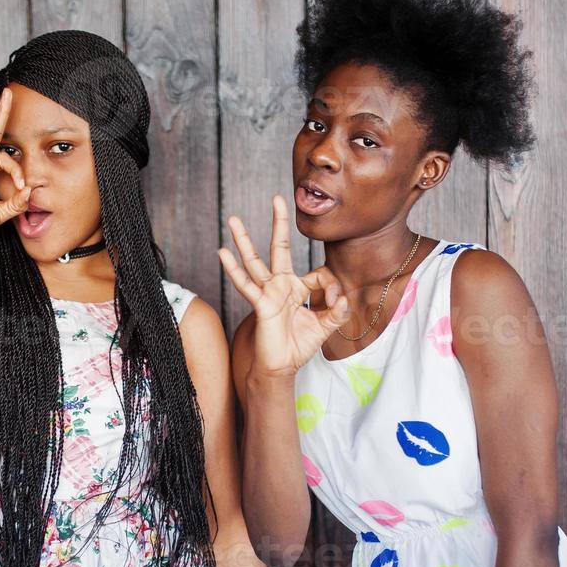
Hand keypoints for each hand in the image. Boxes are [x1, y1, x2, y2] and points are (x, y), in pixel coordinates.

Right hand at [218, 194, 351, 378]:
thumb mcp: (324, 328)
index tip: (337, 301)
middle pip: (279, 247)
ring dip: (243, 239)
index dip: (332, 287)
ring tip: (233, 219)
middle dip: (278, 223)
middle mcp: (280, 286)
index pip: (318, 274)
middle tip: (277, 198)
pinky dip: (233, 269)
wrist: (280, 368)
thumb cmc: (298, 347)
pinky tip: (222, 253)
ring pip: (254, 261)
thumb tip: (344, 296)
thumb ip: (337, 312)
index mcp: (297, 289)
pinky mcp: (260, 305)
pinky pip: (246, 285)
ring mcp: (268, 293)